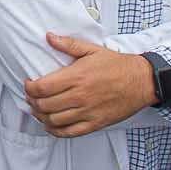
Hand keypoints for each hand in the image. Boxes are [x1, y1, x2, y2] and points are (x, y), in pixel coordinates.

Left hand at [24, 33, 155, 136]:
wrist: (141, 81)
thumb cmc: (117, 65)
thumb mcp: (92, 50)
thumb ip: (68, 44)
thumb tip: (49, 37)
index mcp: (77, 77)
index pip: (42, 87)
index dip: (29, 87)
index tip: (28, 83)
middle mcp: (80, 96)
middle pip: (44, 105)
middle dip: (32, 102)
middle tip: (31, 97)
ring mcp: (87, 112)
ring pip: (53, 121)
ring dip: (41, 116)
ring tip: (38, 110)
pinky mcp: (95, 124)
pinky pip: (69, 132)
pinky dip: (55, 131)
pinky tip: (51, 125)